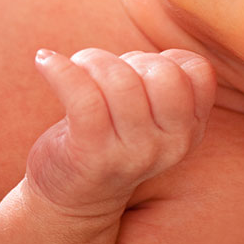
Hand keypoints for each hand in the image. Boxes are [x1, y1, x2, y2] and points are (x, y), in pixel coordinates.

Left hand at [26, 48, 215, 217]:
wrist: (72, 200)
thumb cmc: (113, 140)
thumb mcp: (154, 118)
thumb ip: (167, 82)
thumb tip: (163, 43)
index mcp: (189, 131)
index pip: (198, 71)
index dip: (166, 59)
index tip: (139, 74)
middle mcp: (169, 145)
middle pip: (164, 73)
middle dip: (132, 60)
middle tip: (107, 75)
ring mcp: (132, 153)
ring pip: (120, 81)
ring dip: (91, 61)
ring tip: (76, 69)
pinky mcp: (91, 154)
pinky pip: (82, 96)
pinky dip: (60, 70)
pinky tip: (45, 61)